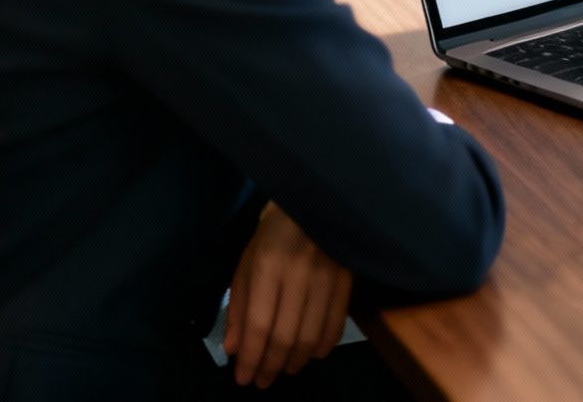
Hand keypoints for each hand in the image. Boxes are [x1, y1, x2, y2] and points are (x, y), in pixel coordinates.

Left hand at [226, 202, 351, 387]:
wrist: (315, 200)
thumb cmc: (272, 234)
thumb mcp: (245, 265)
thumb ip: (239, 307)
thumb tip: (235, 349)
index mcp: (267, 267)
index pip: (259, 325)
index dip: (251, 358)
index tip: (243, 379)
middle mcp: (298, 274)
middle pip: (285, 335)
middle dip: (272, 365)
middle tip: (263, 381)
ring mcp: (327, 276)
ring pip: (312, 334)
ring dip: (297, 360)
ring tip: (285, 369)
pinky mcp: (347, 278)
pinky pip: (337, 322)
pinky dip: (324, 344)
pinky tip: (312, 353)